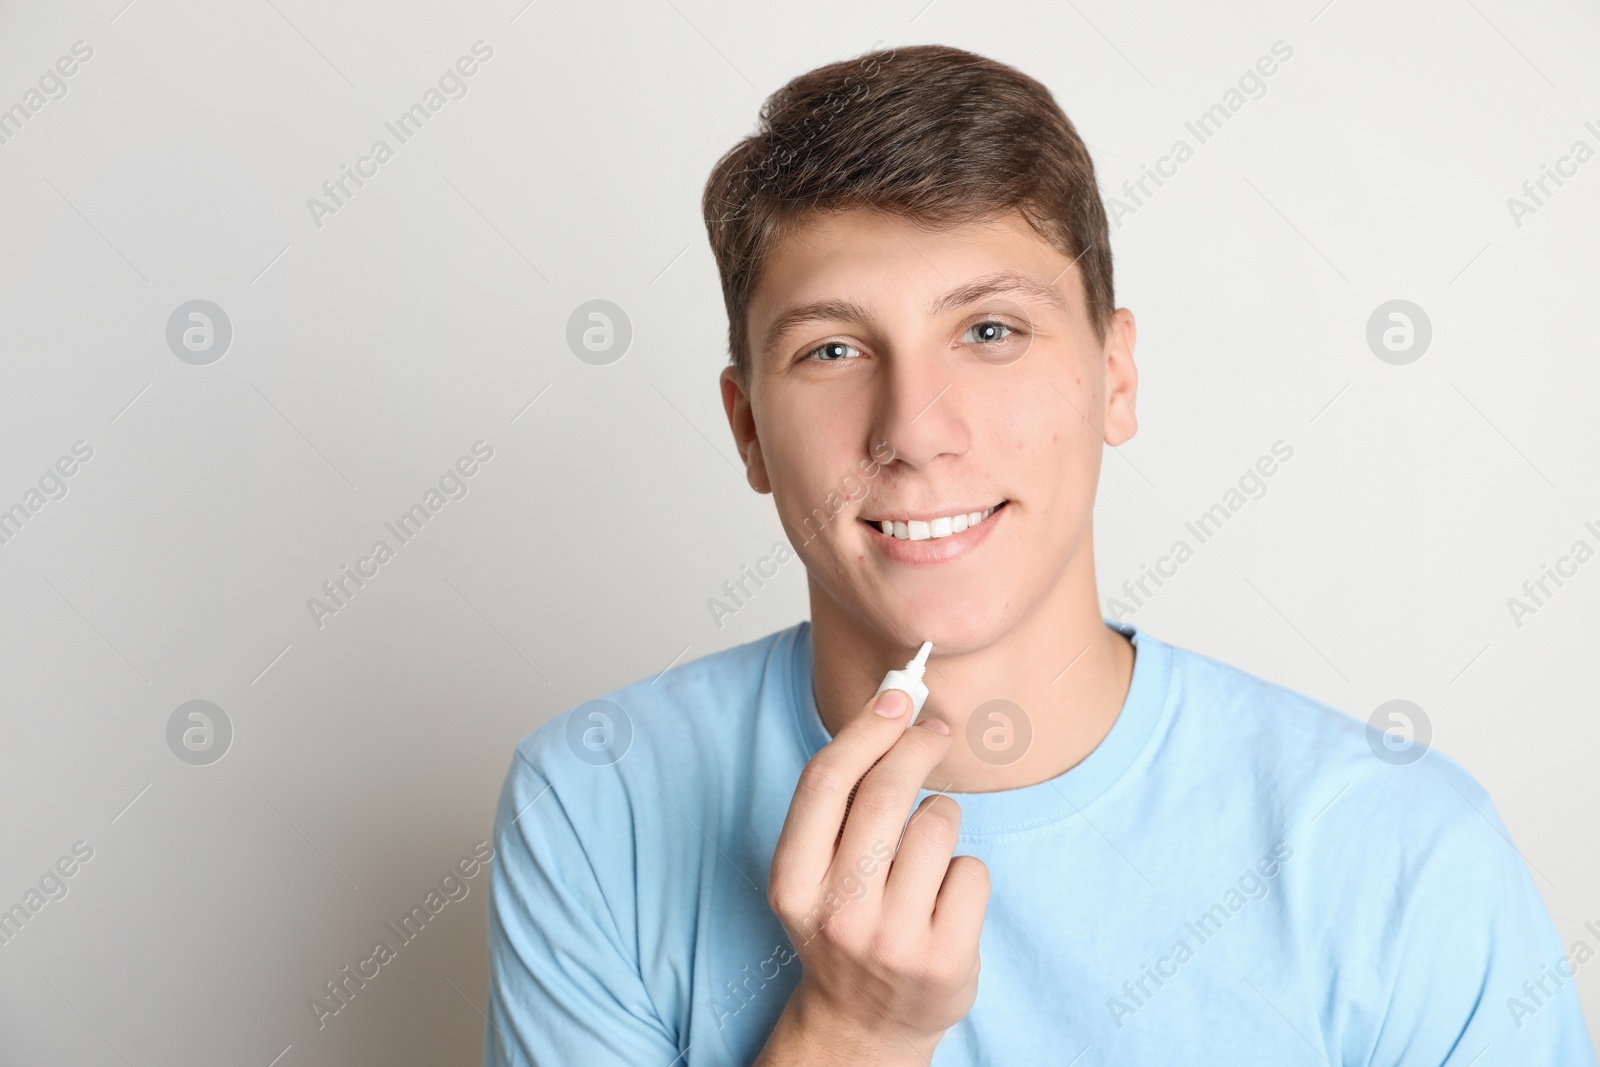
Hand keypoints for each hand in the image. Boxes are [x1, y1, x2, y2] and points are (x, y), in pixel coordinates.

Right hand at [758, 687, 989, 1064]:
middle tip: (934, 733)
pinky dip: (965, 873)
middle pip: (887, 792)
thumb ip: (842, 798)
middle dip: (917, 747)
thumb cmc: (844, 923)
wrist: (863, 1023)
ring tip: (924, 854)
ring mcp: (892, 938)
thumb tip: (890, 704)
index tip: (897, 699)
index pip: (826, 782)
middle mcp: (837, 910)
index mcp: (793, 881)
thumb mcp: (815, 869)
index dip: (865, 730)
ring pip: (938, 824)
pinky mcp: (943, 958)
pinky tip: (943, 899)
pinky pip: (972, 870)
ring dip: (941, 820)